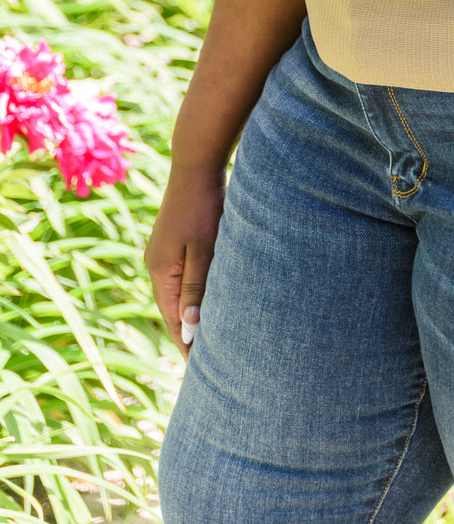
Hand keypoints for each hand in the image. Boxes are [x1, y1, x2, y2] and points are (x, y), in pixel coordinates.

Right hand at [145, 163, 226, 358]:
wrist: (196, 166)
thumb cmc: (204, 206)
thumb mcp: (204, 249)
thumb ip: (197, 288)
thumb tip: (191, 329)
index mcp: (160, 272)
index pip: (174, 320)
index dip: (188, 345)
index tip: (203, 370)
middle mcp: (157, 266)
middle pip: (173, 311)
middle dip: (190, 336)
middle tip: (211, 363)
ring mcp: (163, 255)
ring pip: (179, 296)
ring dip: (193, 315)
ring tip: (213, 340)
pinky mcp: (174, 244)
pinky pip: (183, 280)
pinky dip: (195, 295)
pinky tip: (210, 302)